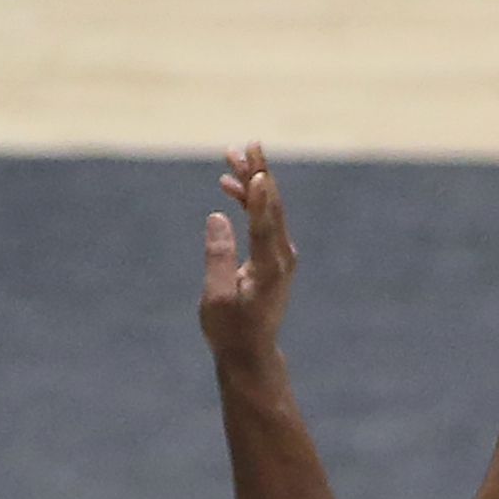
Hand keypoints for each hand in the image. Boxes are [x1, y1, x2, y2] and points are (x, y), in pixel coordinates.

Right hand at [200, 142, 297, 365]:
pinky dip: (250, 202)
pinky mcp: (275, 257)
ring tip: (231, 157)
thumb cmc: (230, 331)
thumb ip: (218, 256)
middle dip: (257, 173)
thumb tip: (217, 217)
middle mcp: (282, 257)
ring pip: (269, 209)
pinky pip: (265, 220)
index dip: (259, 198)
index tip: (257, 172)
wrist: (251, 353)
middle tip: (246, 145)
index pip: (265, 225)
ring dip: (251, 182)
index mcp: (268, 269)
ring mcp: (281, 255)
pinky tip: (230, 187)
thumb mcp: (216, 297)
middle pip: (271, 207)